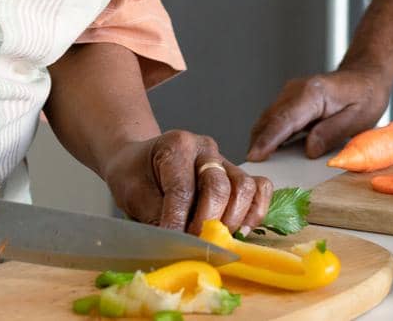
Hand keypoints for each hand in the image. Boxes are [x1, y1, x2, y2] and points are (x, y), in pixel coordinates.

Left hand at [102, 131, 272, 233]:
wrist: (140, 162)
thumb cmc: (135, 175)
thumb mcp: (133, 194)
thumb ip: (156, 215)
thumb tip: (177, 242)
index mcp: (176, 145)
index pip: (182, 188)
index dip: (178, 220)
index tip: (172, 244)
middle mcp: (205, 149)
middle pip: (218, 187)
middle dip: (207, 223)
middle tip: (195, 246)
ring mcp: (225, 161)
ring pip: (244, 188)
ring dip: (232, 220)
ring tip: (216, 240)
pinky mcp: (237, 175)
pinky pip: (259, 188)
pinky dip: (254, 212)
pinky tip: (240, 230)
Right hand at [246, 66, 391, 161]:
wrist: (365, 76)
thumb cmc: (365, 95)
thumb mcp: (358, 118)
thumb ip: (331, 132)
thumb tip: (309, 150)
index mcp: (313, 93)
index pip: (284, 119)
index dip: (268, 140)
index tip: (254, 157)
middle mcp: (295, 91)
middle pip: (269, 120)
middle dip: (258, 145)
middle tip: (254, 172)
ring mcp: (289, 95)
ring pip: (267, 120)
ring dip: (261, 142)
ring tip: (259, 168)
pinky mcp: (289, 102)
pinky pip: (274, 120)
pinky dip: (268, 136)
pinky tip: (269, 155)